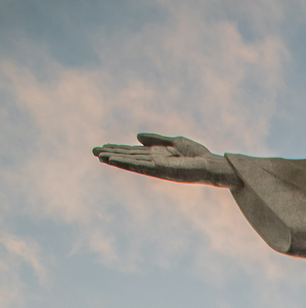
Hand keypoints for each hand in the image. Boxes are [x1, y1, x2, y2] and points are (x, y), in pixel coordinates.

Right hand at [92, 132, 234, 186]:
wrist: (211, 164)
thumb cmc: (197, 154)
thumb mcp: (174, 141)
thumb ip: (156, 139)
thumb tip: (136, 136)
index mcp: (157, 155)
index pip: (133, 152)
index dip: (118, 148)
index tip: (103, 147)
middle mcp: (154, 162)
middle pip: (128, 157)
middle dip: (111, 154)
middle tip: (92, 152)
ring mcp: (156, 167)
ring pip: (131, 162)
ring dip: (114, 159)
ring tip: (98, 156)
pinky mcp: (160, 170)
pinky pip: (139, 166)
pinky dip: (126, 163)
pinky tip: (114, 160)